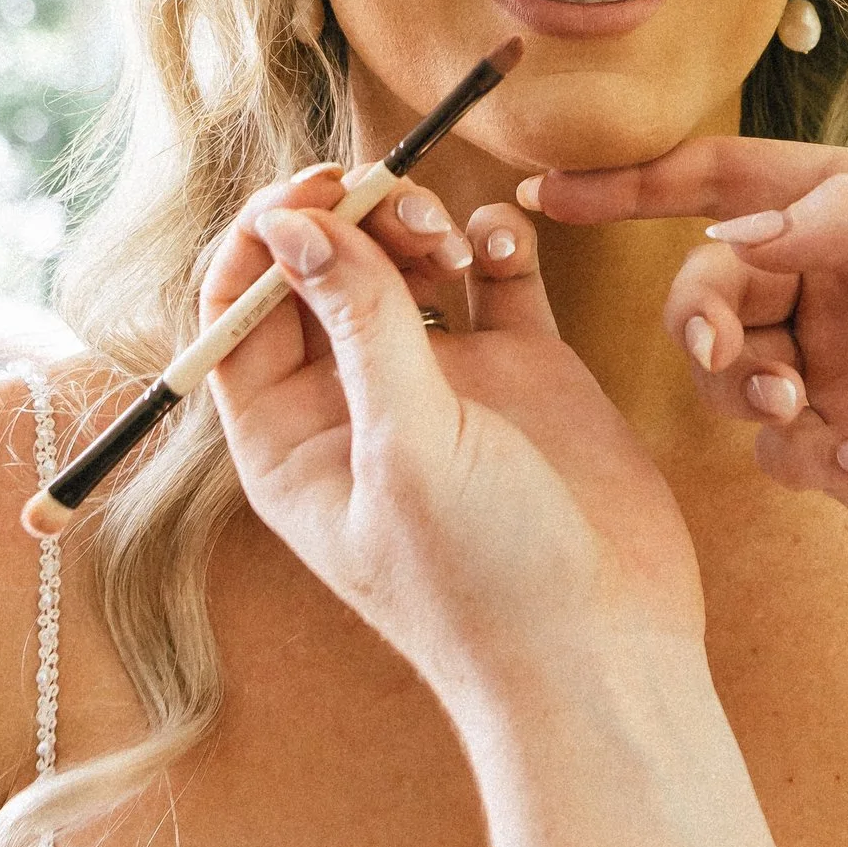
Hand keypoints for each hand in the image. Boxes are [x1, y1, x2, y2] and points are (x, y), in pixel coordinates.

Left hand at [198, 165, 704, 712]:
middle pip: (321, 272)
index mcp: (291, 437)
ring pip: (405, 262)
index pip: (240, 313)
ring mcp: (444, 383)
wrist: (606, 655)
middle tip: (386, 193)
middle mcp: (357, 403)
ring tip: (446, 237)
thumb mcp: (407, 448)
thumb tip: (289, 223)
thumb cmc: (485, 582)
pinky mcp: (526, 371)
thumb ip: (357, 324)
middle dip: (346, 220)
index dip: (264, 240)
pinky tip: (503, 246)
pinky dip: (495, 243)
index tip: (310, 191)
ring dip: (418, 225)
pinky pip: (496, 276)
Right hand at [524, 140, 847, 586]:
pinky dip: (805, 454)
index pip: (722, 186)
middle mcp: (834, 289)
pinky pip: (773, 450)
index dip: (633, 186)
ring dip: (744, 390)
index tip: (546, 192)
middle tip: (724, 359)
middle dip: (699, 321)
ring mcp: (833, 373)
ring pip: (724, 374)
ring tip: (804, 411)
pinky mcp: (841, 455)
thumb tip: (729, 236)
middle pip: (707, 289)